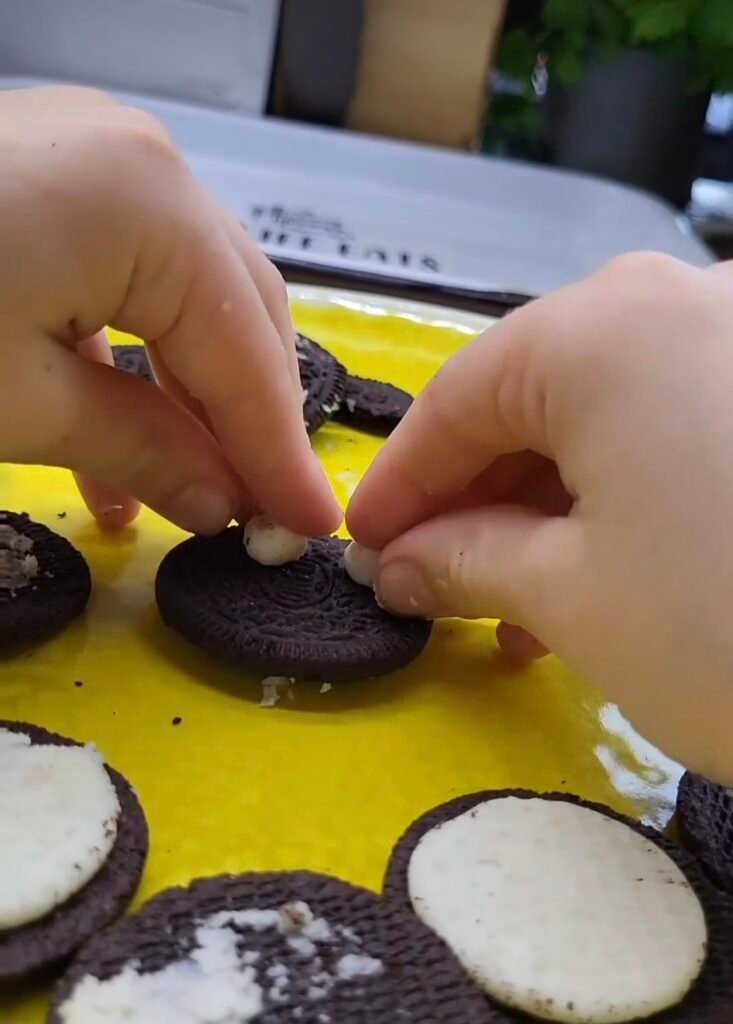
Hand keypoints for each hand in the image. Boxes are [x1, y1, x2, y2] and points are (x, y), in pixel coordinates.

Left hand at [0, 86, 339, 535]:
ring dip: (185, 405)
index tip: (312, 527)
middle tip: (257, 514)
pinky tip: (115, 452)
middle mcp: (143, 165)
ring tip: (184, 498)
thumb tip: (221, 503)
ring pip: (184, 304)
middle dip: (245, 423)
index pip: (248, 355)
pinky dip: (127, 369)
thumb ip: (142, 450)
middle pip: (236, 316)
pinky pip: (123, 286)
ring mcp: (97, 163)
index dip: (281, 454)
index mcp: (150, 203)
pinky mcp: (52, 184)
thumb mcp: (15, 404)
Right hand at [348, 254, 732, 780]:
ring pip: (607, 417)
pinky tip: (613, 570)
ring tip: (524, 608)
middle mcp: (677, 301)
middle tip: (441, 586)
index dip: (399, 486)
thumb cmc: (732, 628)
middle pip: (532, 401)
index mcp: (599, 332)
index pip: (453, 401)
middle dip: (476, 503)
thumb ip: (464, 564)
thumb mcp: (574, 600)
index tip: (365, 549)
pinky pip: (677, 425)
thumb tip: (400, 564)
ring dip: (551, 509)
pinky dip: (629, 495)